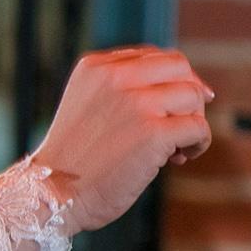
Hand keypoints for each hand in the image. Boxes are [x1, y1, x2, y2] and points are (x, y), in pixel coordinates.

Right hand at [29, 46, 216, 232]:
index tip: (176, 107)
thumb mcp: (89, 104)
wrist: (52, 194)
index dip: (174, 80)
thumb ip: (124, 87)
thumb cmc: (76, 158)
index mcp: (96, 67)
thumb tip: (194, 88)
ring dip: (194, 122)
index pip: (156, 56)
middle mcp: (115, 77)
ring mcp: (136, 103)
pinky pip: (198, 127)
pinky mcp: (153, 132)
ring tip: (176, 148)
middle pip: (180, 68)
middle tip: (181, 126)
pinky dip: (198, 144)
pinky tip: (180, 159)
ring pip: (193, 96)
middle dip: (189, 97)